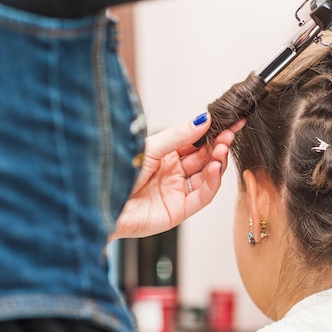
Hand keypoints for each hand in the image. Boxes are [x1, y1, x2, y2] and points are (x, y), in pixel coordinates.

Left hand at [110, 113, 245, 239]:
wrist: (99, 201)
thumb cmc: (117, 172)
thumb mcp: (151, 147)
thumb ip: (179, 135)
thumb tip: (203, 120)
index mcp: (165, 156)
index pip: (196, 143)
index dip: (213, 133)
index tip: (231, 122)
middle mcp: (172, 173)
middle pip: (204, 159)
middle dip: (218, 146)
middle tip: (230, 134)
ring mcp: (175, 192)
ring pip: (206, 177)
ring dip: (217, 163)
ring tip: (223, 149)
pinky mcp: (178, 211)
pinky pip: (201, 197)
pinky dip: (211, 183)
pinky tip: (214, 168)